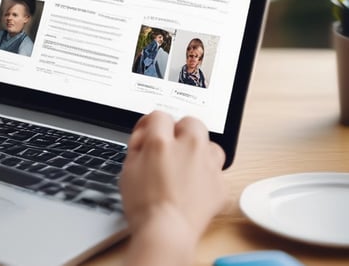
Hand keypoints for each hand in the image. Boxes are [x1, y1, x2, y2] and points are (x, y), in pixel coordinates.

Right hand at [119, 111, 227, 265]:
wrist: (166, 233)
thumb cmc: (143, 205)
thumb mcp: (128, 168)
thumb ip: (138, 144)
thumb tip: (146, 132)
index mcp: (161, 142)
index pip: (159, 115)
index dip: (151, 125)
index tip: (149, 134)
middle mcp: (188, 147)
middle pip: (191, 122)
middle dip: (181, 130)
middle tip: (171, 146)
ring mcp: (207, 165)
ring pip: (210, 144)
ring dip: (199, 150)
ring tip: (186, 165)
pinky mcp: (220, 184)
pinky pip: (217, 170)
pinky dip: (207, 175)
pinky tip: (195, 185)